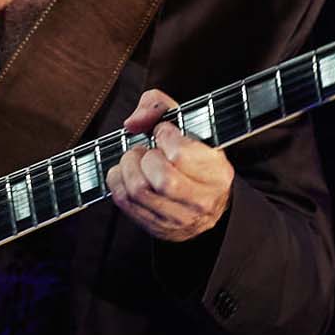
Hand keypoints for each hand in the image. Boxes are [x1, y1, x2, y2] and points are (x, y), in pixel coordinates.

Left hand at [106, 89, 234, 242]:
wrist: (206, 204)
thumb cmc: (196, 160)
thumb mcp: (190, 127)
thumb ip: (160, 107)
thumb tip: (134, 121)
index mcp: (217, 173)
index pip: (180, 154)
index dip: (164, 136)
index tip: (163, 132)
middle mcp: (201, 200)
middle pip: (161, 179)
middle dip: (145, 157)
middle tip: (146, 150)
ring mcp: (179, 218)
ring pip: (138, 190)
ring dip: (128, 167)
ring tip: (136, 160)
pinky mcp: (157, 227)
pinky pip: (124, 201)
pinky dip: (117, 181)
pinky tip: (126, 173)